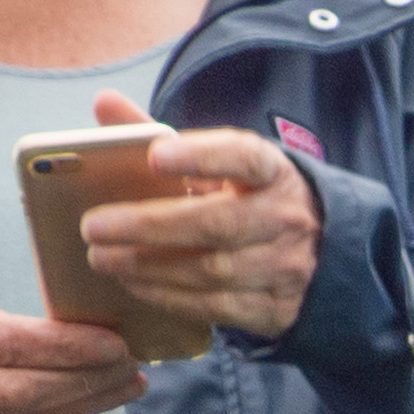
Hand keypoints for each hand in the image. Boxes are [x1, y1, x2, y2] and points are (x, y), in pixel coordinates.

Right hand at [0, 292, 144, 413]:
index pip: (14, 345)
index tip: (116, 342)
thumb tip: (73, 334)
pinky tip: (91, 405)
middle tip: (131, 366)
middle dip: (88, 380)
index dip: (71, 348)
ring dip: (86, 406)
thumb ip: (0, 326)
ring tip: (125, 386)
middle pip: (28, 391)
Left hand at [72, 93, 321, 343]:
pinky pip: (217, 307)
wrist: (320, 255)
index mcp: (272, 171)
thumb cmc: (251, 200)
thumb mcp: (222, 165)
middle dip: (149, 226)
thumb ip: (164, 137)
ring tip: (102, 257)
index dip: (200, 157)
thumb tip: (104, 104)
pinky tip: (134, 284)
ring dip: (149, 266)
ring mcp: (284, 268)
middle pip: (215, 224)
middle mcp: (285, 219)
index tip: (154, 155)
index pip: (242, 157)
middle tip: (93, 226)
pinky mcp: (275, 309)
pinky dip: (170, 297)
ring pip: (211, 270)